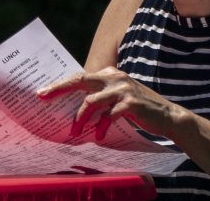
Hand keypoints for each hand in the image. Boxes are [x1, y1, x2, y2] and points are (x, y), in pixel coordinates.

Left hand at [37, 66, 183, 139]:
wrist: (168, 117)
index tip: (41, 92)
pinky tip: (97, 136)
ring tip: (75, 132)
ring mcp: (123, 89)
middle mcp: (114, 77)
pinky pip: (108, 116)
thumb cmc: (137, 109)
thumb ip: (98, 96)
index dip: (59, 84)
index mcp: (108, 74)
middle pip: (80, 80)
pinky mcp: (131, 103)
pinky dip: (100, 127)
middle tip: (43, 98)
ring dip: (80, 118)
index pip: (79, 76)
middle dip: (59, 89)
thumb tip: (70, 105)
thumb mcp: (116, 98)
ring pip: (91, 101)